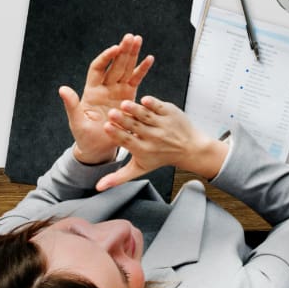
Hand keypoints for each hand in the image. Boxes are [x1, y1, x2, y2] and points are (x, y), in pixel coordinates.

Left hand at [58, 34, 154, 164]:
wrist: (98, 148)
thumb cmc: (85, 137)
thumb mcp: (77, 122)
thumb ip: (71, 105)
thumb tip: (62, 89)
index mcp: (92, 91)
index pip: (98, 68)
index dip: (106, 58)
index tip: (115, 49)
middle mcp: (105, 88)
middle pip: (115, 64)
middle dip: (122, 50)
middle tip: (131, 37)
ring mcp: (117, 91)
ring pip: (126, 69)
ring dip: (132, 54)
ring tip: (138, 39)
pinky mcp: (128, 97)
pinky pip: (136, 81)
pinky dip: (142, 70)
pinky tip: (149, 58)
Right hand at [98, 96, 227, 190]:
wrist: (189, 149)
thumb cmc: (161, 157)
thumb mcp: (140, 169)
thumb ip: (119, 177)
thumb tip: (98, 187)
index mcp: (144, 149)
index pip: (127, 141)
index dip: (116, 134)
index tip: (106, 126)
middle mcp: (154, 137)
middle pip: (135, 127)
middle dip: (123, 120)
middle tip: (111, 113)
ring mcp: (163, 124)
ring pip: (146, 116)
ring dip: (135, 110)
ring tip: (124, 104)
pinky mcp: (171, 112)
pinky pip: (160, 107)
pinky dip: (153, 103)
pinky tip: (144, 100)